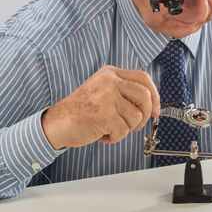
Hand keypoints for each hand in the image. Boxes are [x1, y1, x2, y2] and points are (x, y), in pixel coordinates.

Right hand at [42, 66, 160, 149]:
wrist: (56, 124)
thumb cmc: (81, 111)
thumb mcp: (103, 91)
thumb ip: (124, 92)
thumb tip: (153, 105)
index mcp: (110, 73)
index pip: (143, 78)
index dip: (155, 95)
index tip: (156, 110)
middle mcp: (109, 81)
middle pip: (145, 96)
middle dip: (145, 115)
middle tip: (134, 125)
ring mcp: (106, 97)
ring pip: (136, 116)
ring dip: (126, 128)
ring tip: (109, 127)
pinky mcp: (104, 114)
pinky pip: (124, 130)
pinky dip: (115, 137)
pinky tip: (102, 133)